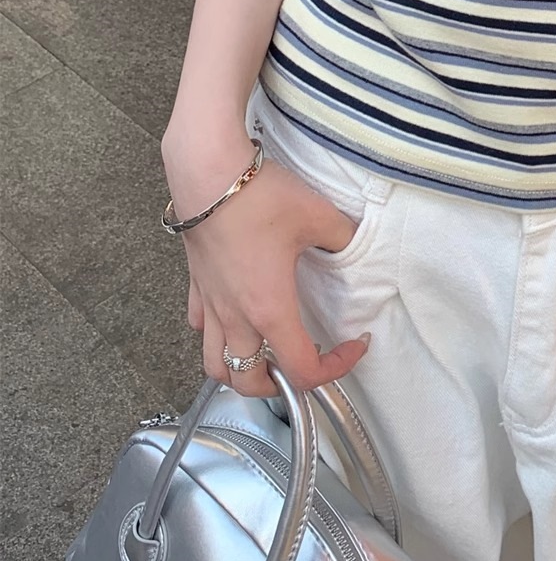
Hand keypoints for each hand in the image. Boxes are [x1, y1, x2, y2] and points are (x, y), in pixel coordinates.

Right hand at [172, 149, 369, 398]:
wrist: (208, 173)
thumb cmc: (259, 197)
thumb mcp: (319, 216)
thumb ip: (344, 238)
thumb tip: (354, 245)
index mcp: (269, 310)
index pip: (302, 371)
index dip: (335, 370)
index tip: (353, 347)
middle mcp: (236, 317)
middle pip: (249, 384)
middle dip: (280, 387)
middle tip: (306, 362)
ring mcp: (211, 303)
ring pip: (215, 365)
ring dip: (242, 373)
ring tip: (267, 357)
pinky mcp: (195, 284)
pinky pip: (200, 327)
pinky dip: (217, 336)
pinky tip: (236, 317)